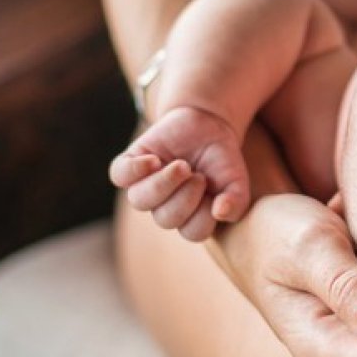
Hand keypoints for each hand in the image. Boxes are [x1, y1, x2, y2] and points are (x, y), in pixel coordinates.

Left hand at [109, 106, 249, 240]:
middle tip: (198, 175)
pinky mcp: (131, 164)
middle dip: (185, 197)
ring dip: (162, 184)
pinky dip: (136, 169)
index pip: (193, 232)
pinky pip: (120, 175)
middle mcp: (165, 206)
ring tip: (181, 166)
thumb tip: (221, 213)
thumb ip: (237, 200)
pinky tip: (154, 160)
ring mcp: (145, 186)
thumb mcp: (237, 179)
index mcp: (190, 217)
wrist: (206, 124)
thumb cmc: (221, 159)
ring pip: (139, 201)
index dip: (203, 214)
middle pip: (165, 219)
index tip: (213, 188)